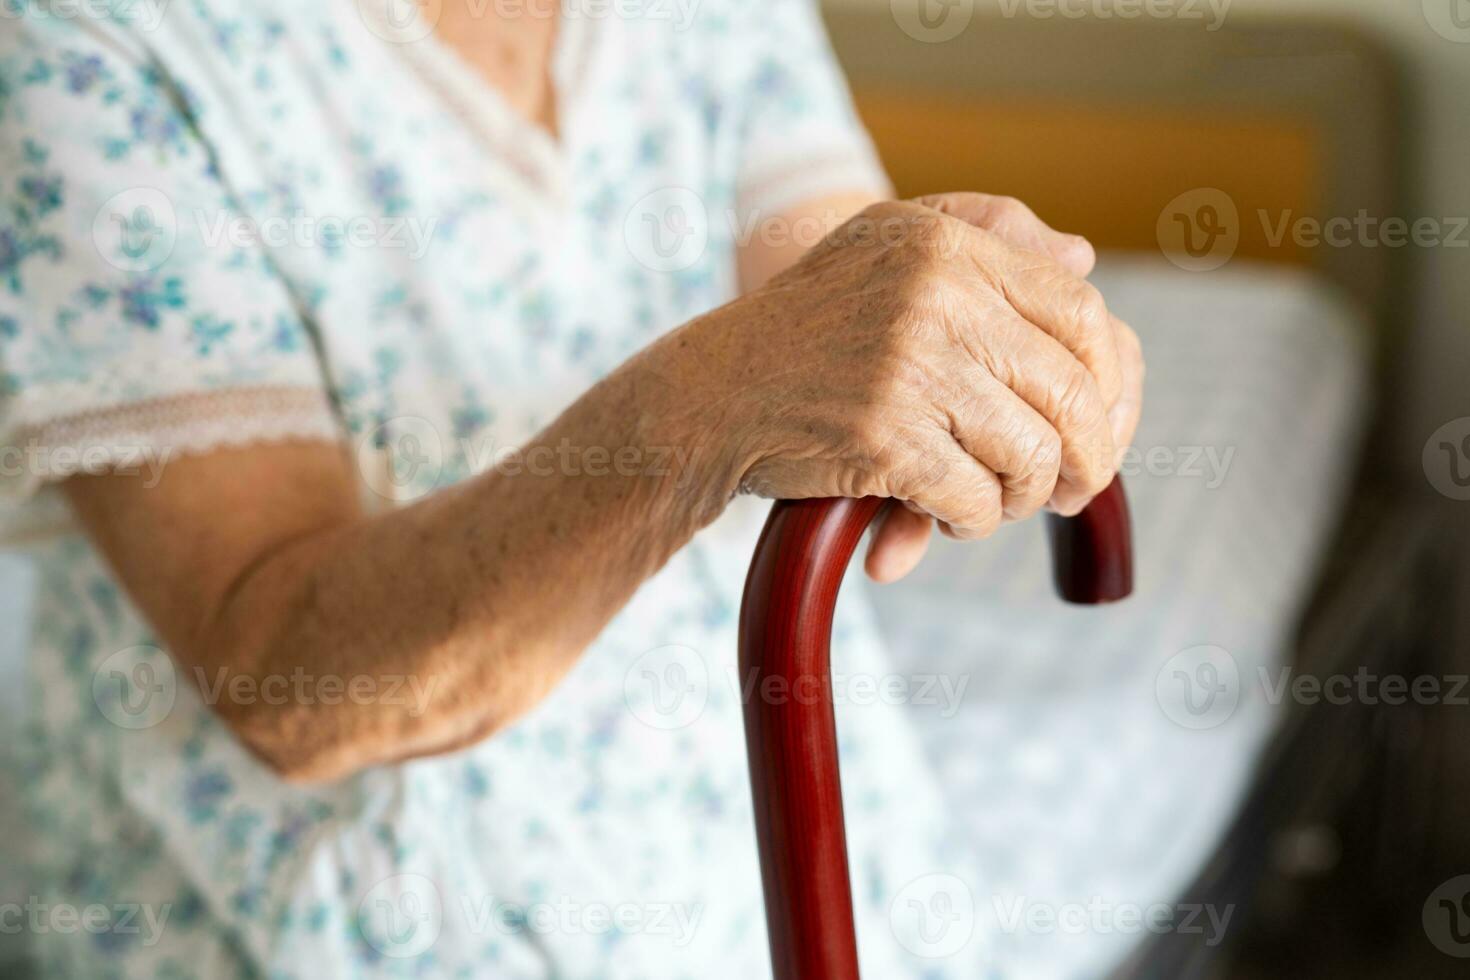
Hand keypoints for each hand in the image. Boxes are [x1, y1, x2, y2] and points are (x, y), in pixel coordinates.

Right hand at [676, 193, 1143, 581]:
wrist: (710, 393)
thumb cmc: (809, 326)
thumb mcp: (888, 248)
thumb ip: (986, 235)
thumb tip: (1085, 257)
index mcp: (948, 245)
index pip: (1083, 312)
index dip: (1110, 382)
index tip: (1095, 425)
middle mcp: (936, 295)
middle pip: (1072, 393)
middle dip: (1086, 457)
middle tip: (1069, 488)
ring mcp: (908, 366)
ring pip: (1031, 456)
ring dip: (1022, 497)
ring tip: (993, 502)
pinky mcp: (883, 437)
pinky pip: (975, 500)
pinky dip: (967, 523)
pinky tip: (937, 520)